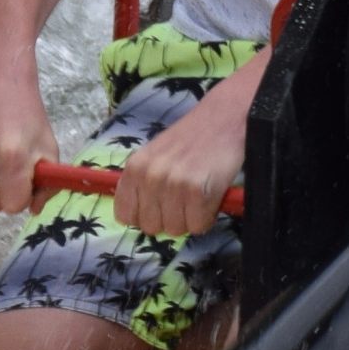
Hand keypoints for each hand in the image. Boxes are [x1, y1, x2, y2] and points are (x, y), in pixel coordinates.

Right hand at [0, 57, 59, 213]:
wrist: (1, 88)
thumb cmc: (28, 120)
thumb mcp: (48, 150)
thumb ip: (47, 185)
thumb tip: (33, 210)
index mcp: (14, 157)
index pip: (12, 206)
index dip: (19, 199)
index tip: (21, 186)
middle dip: (0, 197)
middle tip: (5, 177)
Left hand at [108, 84, 246, 239]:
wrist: (224, 119)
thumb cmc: (191, 140)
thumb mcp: (155, 156)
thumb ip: (142, 185)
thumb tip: (137, 218)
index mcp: (134, 168)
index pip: (125, 215)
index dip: (144, 216)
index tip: (159, 208)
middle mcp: (149, 177)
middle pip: (151, 227)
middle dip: (170, 219)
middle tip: (184, 200)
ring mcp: (173, 185)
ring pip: (175, 230)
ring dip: (190, 218)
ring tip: (198, 195)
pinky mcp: (198, 192)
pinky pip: (198, 226)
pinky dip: (208, 216)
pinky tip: (210, 195)